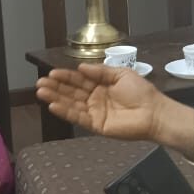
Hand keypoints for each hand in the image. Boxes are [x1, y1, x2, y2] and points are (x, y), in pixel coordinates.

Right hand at [35, 63, 170, 141]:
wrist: (154, 112)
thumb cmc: (141, 92)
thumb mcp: (121, 74)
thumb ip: (100, 72)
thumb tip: (80, 68)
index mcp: (101, 85)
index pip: (79, 80)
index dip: (65, 77)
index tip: (51, 73)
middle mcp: (95, 98)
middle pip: (72, 92)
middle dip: (55, 87)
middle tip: (39, 83)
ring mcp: (95, 112)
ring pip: (71, 104)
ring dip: (56, 98)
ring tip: (41, 92)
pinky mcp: (96, 125)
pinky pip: (78, 117)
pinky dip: (65, 112)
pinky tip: (53, 105)